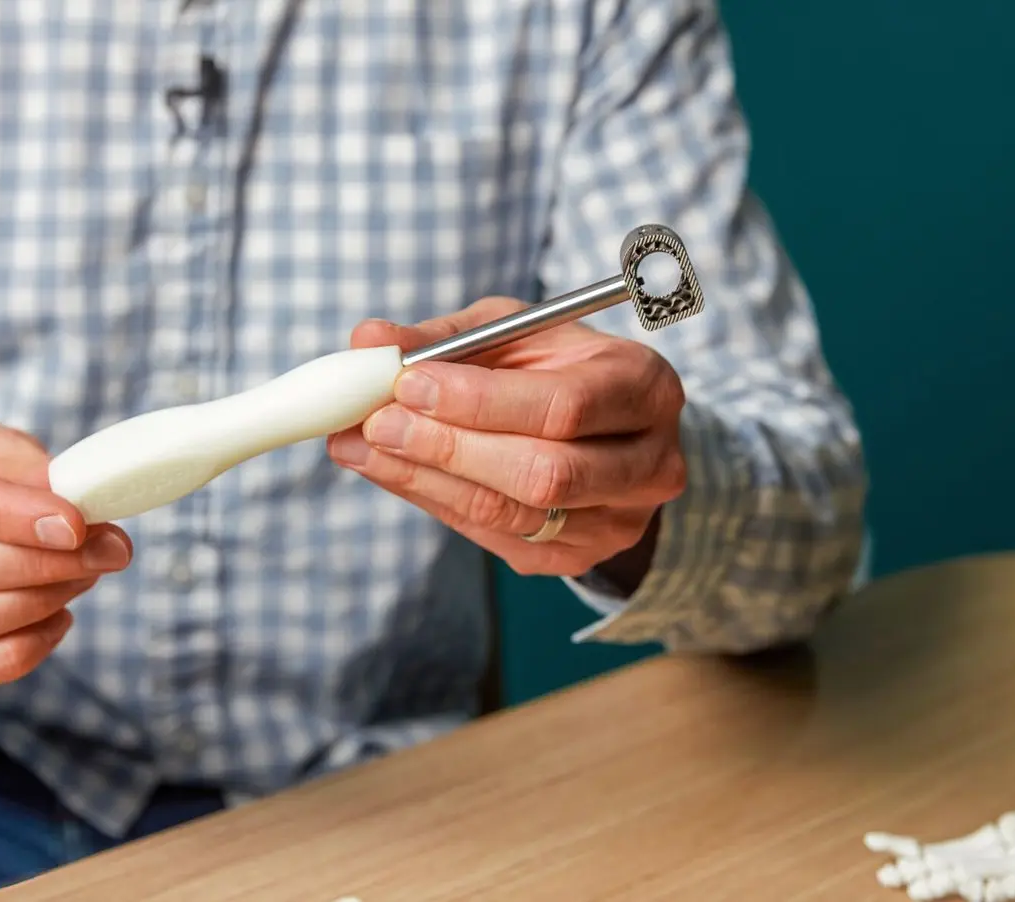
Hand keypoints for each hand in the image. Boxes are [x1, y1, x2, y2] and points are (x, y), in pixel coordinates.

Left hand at [327, 296, 687, 579]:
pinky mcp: (579, 557)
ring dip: (428, 479)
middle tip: (376, 421)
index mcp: (644, 388)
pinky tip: (393, 470)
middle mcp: (649, 463)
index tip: (406, 382)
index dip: (479, 401)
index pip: (564, 407)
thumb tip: (369, 340)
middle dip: (449, 447)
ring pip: (516, 513)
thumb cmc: (557, 368)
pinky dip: (436, 502)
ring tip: (365, 445)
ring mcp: (619, 521)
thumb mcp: (513, 333)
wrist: (608, 433)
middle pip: (544, 472)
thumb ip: (444, 337)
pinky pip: (499, 537)